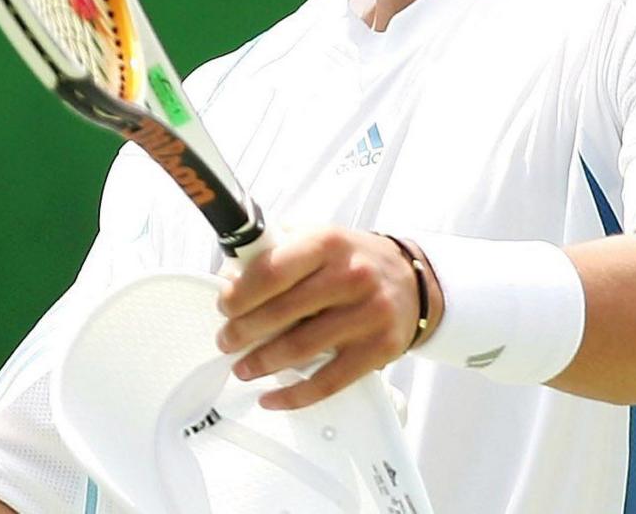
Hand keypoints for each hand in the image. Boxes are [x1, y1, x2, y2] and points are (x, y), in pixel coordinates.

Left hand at [214, 228, 437, 409]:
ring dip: (262, 363)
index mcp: (326, 243)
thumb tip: (227, 279)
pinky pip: (329, 381)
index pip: (272, 271)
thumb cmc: (350, 259)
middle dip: (243, 332)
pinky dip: (295, 395)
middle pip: (282, 314)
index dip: (240, 294)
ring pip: (302, 349)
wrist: (412, 280)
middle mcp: (351, 277)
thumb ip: (270, 252)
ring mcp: (368, 315)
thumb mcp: (312, 238)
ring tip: (242, 367)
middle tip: (226, 341)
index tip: (224, 307)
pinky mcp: (380, 349)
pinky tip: (271, 397)